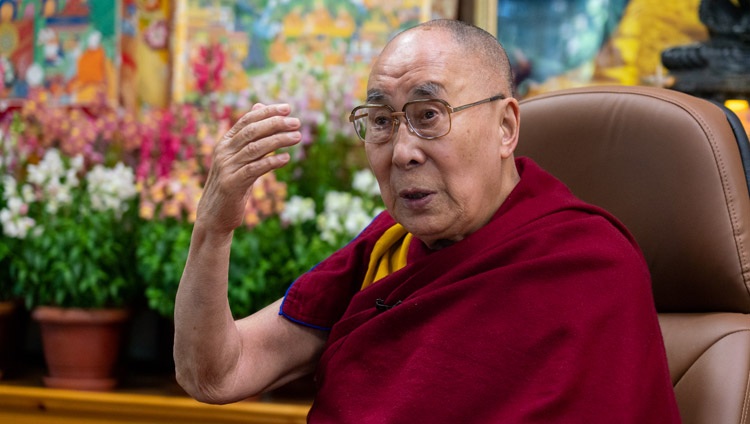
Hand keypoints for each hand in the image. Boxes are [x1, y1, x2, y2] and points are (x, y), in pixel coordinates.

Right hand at [196, 103, 301, 233]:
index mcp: (225, 143)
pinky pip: (255, 169)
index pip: (247, 120)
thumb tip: (260, 106)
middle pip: (252, 132)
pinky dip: (271, 162)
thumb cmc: (232, 185)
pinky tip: (286, 158)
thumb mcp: (240, 159)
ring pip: (255, 148)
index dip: (267, 112)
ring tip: (297, 137)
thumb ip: (250, 137)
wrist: (214, 216)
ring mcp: (227, 167)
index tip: (287, 108)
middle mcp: (223, 152)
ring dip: (278, 140)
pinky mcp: (232, 184)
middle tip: (297, 122)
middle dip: (275, 124)